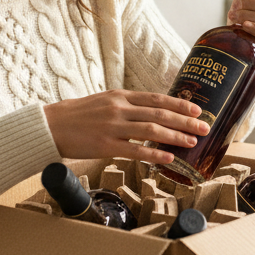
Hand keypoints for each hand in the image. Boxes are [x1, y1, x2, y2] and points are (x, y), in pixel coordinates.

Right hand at [44, 90, 208, 163]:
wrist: (50, 126)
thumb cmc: (77, 115)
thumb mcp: (104, 102)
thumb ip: (126, 106)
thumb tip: (150, 112)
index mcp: (120, 96)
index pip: (156, 98)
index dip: (178, 104)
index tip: (196, 110)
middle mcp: (119, 109)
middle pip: (159, 114)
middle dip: (185, 121)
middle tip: (204, 127)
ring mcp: (112, 127)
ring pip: (151, 131)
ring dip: (175, 136)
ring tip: (192, 142)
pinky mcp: (105, 146)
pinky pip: (134, 150)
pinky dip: (153, 154)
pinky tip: (168, 158)